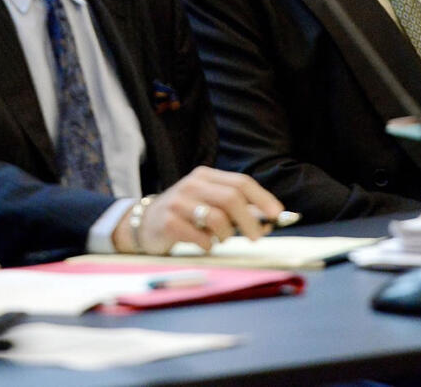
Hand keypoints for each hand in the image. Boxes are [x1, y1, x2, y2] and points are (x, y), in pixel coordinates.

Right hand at [118, 166, 282, 254]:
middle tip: (257, 237)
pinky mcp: (168, 221)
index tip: (277, 214)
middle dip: (250, 221)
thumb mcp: (207, 202)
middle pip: (232, 198)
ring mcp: (178, 202)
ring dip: (226, 235)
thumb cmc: (184, 214)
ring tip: (220, 239)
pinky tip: (203, 244)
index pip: (241, 182)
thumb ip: (235, 207)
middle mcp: (192, 184)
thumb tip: (268, 219)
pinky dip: (209, 245)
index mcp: (205, 176)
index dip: (262, 198)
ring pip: (217, 218)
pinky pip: (200, 237)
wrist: (143, 223)